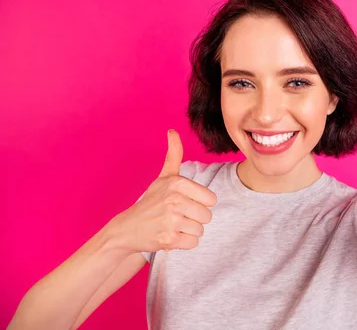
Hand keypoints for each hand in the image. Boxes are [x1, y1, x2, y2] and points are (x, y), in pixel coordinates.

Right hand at [109, 129, 215, 253]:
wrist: (127, 229)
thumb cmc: (151, 202)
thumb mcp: (163, 177)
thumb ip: (173, 155)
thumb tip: (172, 131)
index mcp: (177, 183)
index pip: (211, 199)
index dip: (200, 203)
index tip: (184, 203)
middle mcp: (175, 200)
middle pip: (207, 216)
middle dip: (195, 219)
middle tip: (177, 217)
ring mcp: (171, 220)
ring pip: (201, 230)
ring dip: (189, 231)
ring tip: (173, 226)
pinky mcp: (169, 239)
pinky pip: (193, 243)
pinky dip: (184, 243)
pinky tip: (171, 236)